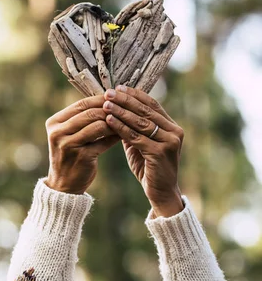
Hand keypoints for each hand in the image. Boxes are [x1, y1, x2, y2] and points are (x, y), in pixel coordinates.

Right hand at [45, 96, 118, 193]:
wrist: (63, 184)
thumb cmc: (70, 155)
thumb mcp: (69, 134)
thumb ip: (82, 119)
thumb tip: (108, 101)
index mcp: (54, 122)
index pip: (80, 104)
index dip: (99, 99)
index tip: (116, 97)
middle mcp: (57, 132)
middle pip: (89, 113)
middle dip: (109, 109)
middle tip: (125, 108)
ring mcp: (68, 145)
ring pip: (97, 126)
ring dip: (114, 122)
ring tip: (126, 120)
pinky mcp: (81, 157)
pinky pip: (103, 142)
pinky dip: (115, 137)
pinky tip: (124, 135)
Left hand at [103, 85, 183, 216]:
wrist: (161, 193)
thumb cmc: (149, 167)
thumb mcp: (140, 143)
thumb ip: (133, 127)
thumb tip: (116, 108)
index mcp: (171, 126)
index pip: (152, 104)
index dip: (135, 95)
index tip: (118, 87)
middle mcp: (174, 131)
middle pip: (146, 110)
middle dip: (125, 100)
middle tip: (109, 92)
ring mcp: (170, 142)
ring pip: (141, 122)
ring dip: (121, 112)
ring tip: (105, 104)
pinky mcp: (161, 153)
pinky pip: (136, 137)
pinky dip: (121, 128)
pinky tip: (109, 121)